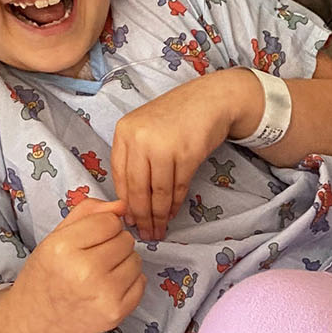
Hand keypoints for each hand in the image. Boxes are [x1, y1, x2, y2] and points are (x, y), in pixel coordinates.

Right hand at [10, 198, 144, 332]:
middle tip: (92, 258)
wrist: (35, 321)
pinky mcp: (116, 313)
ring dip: (123, 262)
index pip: (110, 221)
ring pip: (136, 260)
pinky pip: (141, 282)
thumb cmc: (46, 276)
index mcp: (63, 248)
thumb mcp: (56, 236)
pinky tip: (107, 287)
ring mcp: (103, 295)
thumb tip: (121, 206)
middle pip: (126, 240)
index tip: (90, 238)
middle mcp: (84, 272)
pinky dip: (129, 282)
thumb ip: (88, 212)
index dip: (103, 227)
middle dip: (113, 244)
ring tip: (99, 273)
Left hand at [111, 69, 253, 240]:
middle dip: (141, 215)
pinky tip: (172, 213)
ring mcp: (163, 145)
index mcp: (124, 131)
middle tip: (145, 233)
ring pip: (157, 191)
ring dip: (159, 215)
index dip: (125, 202)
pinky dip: (174, 204)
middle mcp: (140, 138)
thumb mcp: (146, 129)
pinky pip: (177, 187)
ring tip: (159, 230)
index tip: (129, 219)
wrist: (211, 99)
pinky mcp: (187, 153)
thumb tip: (129, 200)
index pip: (120, 176)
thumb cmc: (178, 116)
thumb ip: (135, 157)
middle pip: (137, 187)